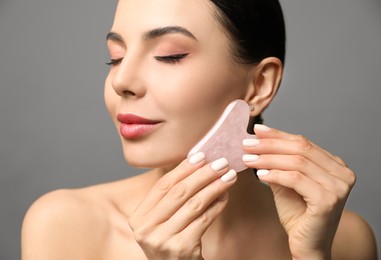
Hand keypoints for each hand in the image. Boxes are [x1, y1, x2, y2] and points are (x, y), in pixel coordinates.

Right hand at [128, 153, 236, 259]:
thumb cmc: (170, 242)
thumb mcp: (161, 221)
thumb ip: (172, 197)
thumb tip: (197, 164)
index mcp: (138, 217)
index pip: (162, 185)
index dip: (183, 168)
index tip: (201, 155)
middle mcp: (146, 229)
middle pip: (178, 192)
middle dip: (203, 174)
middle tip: (221, 162)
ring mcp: (162, 240)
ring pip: (194, 204)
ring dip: (214, 187)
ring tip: (229, 176)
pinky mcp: (181, 248)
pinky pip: (204, 219)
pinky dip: (217, 205)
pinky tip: (225, 195)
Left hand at [242, 124, 355, 259]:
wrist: (307, 245)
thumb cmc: (297, 214)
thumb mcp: (286, 182)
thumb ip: (278, 162)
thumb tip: (257, 138)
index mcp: (335, 165)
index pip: (303, 142)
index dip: (277, 135)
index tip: (256, 131)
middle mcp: (342, 173)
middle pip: (300, 148)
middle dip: (270, 144)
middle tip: (247, 143)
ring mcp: (338, 186)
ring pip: (297, 162)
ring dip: (268, 158)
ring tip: (248, 159)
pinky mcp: (328, 200)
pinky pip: (296, 179)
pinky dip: (275, 174)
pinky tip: (260, 174)